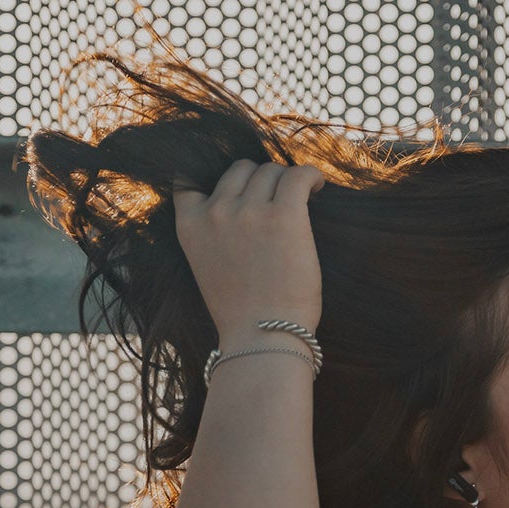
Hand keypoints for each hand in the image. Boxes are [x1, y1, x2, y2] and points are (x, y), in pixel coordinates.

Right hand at [173, 158, 326, 336]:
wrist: (261, 337)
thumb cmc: (242, 312)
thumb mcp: (207, 266)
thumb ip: (213, 233)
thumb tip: (243, 204)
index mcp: (190, 225)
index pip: (190, 181)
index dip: (220, 183)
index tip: (241, 191)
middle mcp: (216, 211)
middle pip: (241, 170)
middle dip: (260, 181)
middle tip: (279, 202)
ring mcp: (249, 211)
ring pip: (270, 171)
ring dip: (286, 182)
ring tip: (302, 198)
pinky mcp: (284, 215)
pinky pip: (298, 175)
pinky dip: (311, 175)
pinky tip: (318, 187)